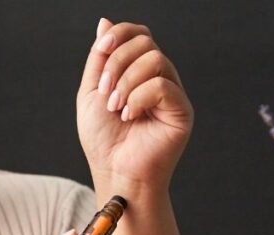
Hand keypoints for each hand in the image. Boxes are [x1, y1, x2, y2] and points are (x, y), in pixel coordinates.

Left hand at [77, 18, 193, 200]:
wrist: (115, 172)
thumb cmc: (104, 140)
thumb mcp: (91, 92)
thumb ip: (99, 58)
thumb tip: (105, 23)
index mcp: (138, 72)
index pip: (138, 35)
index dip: (119, 35)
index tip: (100, 50)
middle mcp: (159, 78)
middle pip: (145, 42)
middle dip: (117, 63)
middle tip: (106, 93)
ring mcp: (172, 94)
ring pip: (155, 59)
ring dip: (126, 82)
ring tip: (117, 108)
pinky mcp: (181, 110)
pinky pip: (163, 85)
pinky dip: (139, 97)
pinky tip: (130, 116)